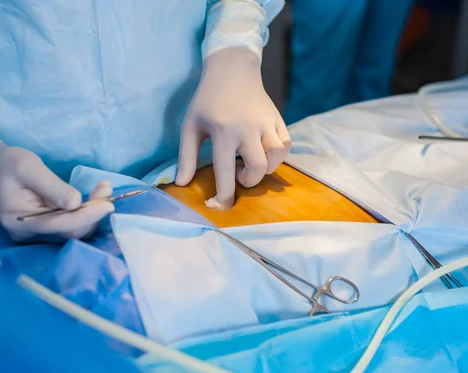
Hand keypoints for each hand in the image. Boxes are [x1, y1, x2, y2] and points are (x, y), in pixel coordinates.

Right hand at [0, 141, 113, 242]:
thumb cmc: (9, 164)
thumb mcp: (29, 168)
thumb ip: (53, 187)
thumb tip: (77, 202)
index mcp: (20, 222)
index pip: (61, 225)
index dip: (87, 216)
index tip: (108, 204)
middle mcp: (29, 235)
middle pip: (71, 233)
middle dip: (93, 213)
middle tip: (106, 189)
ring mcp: (37, 235)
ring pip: (74, 232)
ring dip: (93, 214)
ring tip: (103, 189)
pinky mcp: (46, 229)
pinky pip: (71, 227)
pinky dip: (86, 214)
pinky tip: (95, 197)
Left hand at [176, 47, 290, 209]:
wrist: (232, 70)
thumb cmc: (207, 101)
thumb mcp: (190, 126)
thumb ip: (185, 156)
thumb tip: (181, 184)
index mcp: (222, 131)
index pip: (225, 172)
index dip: (224, 195)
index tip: (220, 206)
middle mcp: (247, 128)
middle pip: (257, 169)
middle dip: (248, 181)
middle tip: (237, 172)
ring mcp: (265, 123)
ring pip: (275, 158)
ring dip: (265, 168)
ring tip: (251, 161)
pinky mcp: (277, 118)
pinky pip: (286, 145)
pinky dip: (278, 155)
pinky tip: (264, 152)